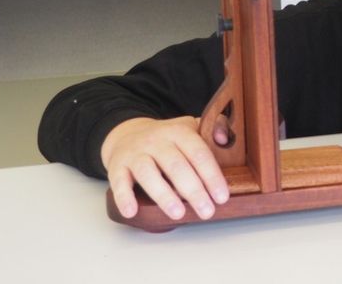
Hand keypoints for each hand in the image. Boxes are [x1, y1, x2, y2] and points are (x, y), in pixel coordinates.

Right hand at [101, 116, 229, 220]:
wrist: (127, 134)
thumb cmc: (167, 139)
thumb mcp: (191, 128)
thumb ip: (214, 128)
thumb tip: (225, 139)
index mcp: (179, 132)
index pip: (199, 153)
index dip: (212, 175)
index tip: (221, 197)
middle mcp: (156, 141)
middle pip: (176, 165)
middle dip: (194, 190)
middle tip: (206, 211)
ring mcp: (135, 153)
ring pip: (148, 173)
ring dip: (164, 195)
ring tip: (178, 214)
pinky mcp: (117, 166)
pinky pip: (119, 182)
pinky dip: (124, 197)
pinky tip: (132, 211)